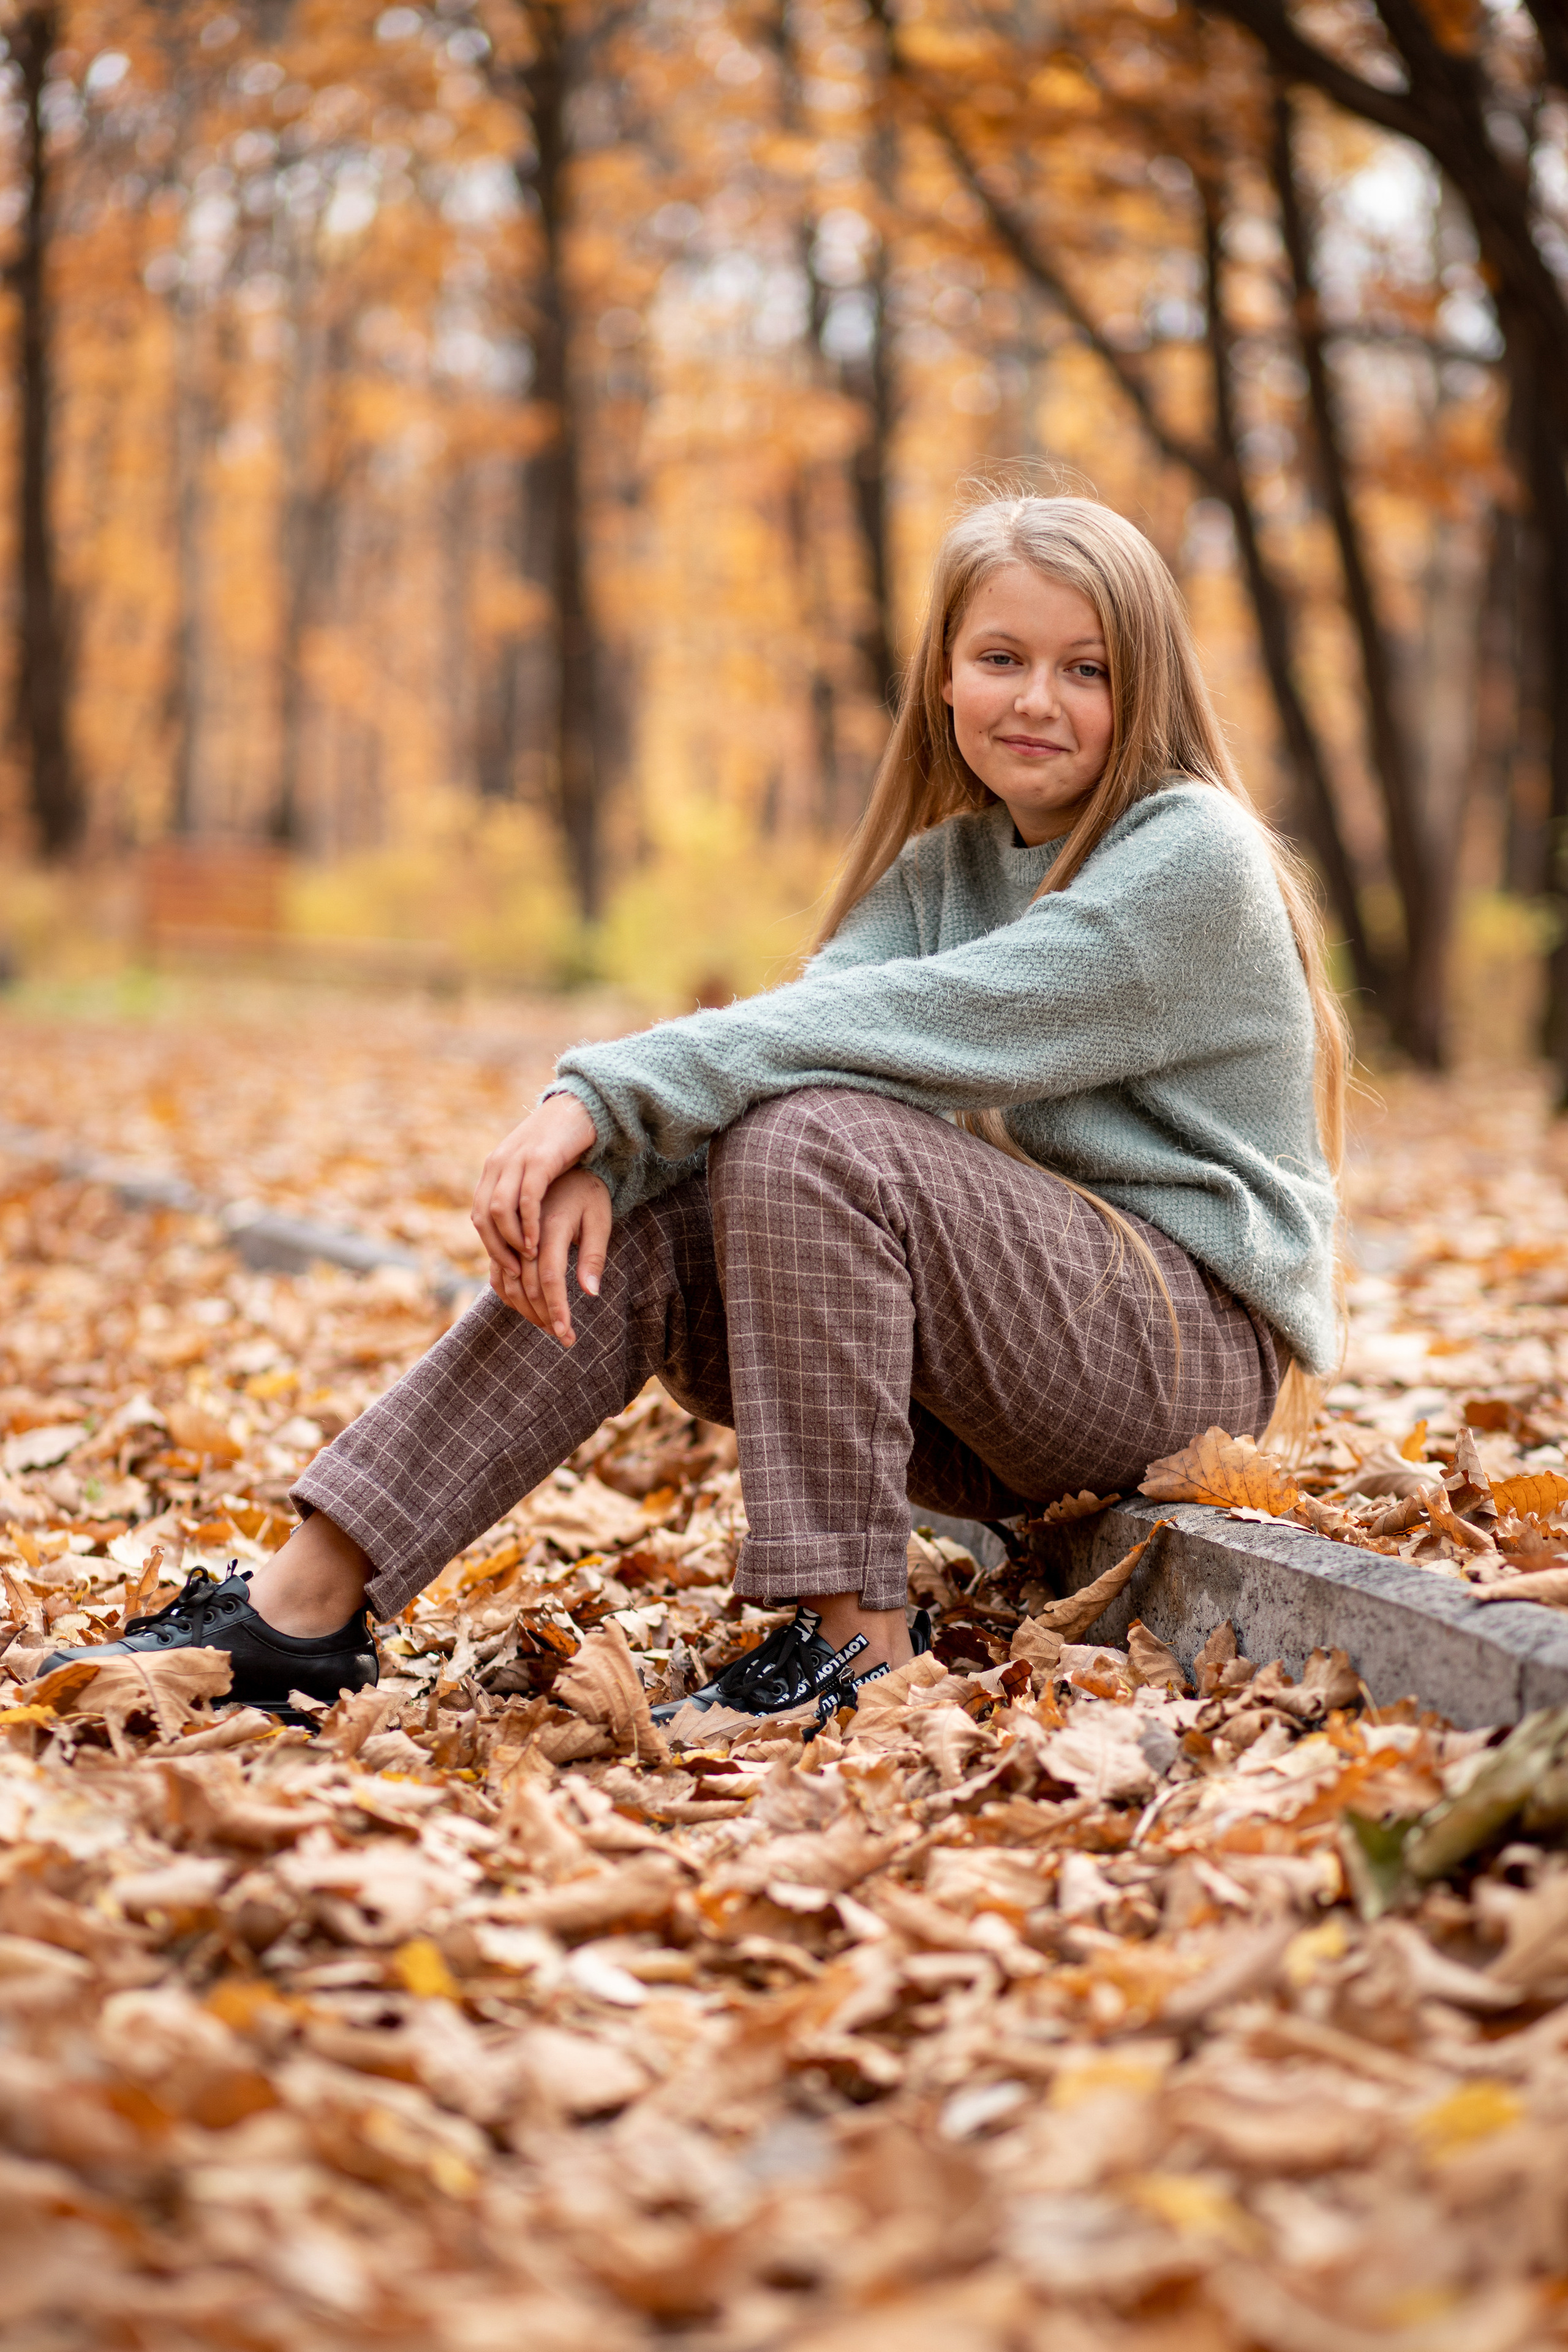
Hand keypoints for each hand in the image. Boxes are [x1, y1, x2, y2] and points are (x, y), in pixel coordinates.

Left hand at [472, 1093, 599, 1297]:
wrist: (581, 1106)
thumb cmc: (562, 1144)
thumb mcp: (534, 1168)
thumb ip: (520, 1191)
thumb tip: (513, 1223)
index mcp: (495, 1168)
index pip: (478, 1213)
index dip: (489, 1244)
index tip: (507, 1267)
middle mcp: (499, 1163)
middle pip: (482, 1215)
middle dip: (496, 1248)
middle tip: (515, 1272)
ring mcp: (516, 1159)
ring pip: (499, 1208)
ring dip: (510, 1239)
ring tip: (528, 1258)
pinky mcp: (540, 1158)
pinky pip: (526, 1197)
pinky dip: (528, 1224)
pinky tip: (537, 1242)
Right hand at [506, 1166, 612, 1343]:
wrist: (562, 1156)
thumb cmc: (589, 1193)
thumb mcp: (600, 1220)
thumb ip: (593, 1256)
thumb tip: (591, 1293)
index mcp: (551, 1223)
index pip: (550, 1277)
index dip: (557, 1308)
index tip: (566, 1334)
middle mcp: (524, 1228)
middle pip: (526, 1284)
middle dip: (544, 1316)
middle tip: (563, 1337)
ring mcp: (509, 1231)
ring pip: (506, 1280)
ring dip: (526, 1309)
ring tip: (549, 1326)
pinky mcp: (501, 1234)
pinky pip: (495, 1270)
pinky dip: (507, 1293)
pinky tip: (526, 1308)